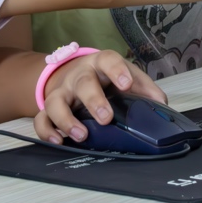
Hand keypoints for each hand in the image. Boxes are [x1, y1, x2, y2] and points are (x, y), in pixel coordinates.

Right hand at [33, 50, 164, 144]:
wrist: (73, 73)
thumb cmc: (105, 78)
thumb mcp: (125, 75)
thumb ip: (143, 88)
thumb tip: (161, 105)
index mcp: (100, 64)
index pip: (108, 60)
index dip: (117, 71)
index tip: (126, 84)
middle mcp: (79, 76)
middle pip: (83, 83)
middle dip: (94, 100)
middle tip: (106, 118)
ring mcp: (61, 91)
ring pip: (55, 101)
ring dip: (66, 119)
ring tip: (81, 135)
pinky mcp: (48, 108)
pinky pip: (41, 119)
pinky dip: (47, 131)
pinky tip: (58, 142)